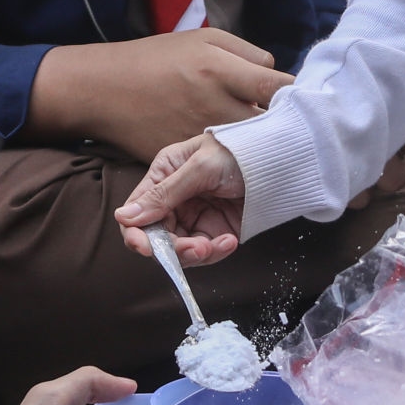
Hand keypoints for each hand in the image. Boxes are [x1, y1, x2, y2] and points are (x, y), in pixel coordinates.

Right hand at [30, 29, 290, 163]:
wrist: (106, 89)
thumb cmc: (158, 58)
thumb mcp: (204, 39)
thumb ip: (247, 54)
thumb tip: (276, 75)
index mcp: (220, 71)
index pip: (277, 87)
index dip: (295, 93)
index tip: (301, 97)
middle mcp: (213, 107)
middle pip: (270, 127)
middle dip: (284, 126)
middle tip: (293, 124)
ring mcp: (199, 137)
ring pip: (248, 152)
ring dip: (262, 147)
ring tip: (269, 139)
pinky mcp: (186, 159)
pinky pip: (221, 165)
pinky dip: (234, 161)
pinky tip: (240, 152)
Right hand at [116, 132, 247, 263]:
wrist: (280, 162)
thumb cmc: (239, 151)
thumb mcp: (200, 168)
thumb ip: (164, 194)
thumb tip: (124, 216)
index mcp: (163, 174)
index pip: (136, 211)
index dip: (136, 233)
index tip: (145, 249)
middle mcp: (174, 198)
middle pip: (157, 236)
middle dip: (174, 248)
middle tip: (196, 249)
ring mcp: (194, 216)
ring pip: (180, 249)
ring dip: (196, 254)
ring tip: (217, 245)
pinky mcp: (214, 230)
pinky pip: (205, 251)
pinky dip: (216, 252)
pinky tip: (230, 241)